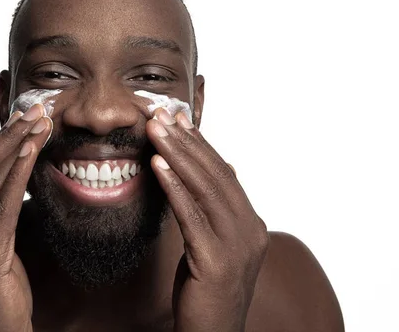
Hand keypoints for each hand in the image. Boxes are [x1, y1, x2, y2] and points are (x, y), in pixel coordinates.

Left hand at [147, 108, 268, 331]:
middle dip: (186, 142)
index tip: (178, 119)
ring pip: (205, 189)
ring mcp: (236, 246)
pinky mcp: (215, 261)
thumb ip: (214, 210)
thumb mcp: (214, 244)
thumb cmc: (207, 290)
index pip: (224, 173)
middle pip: (216, 174)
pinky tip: (157, 167)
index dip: (200, 144)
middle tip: (161, 115)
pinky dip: (174, 187)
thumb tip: (215, 171)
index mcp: (250, 223)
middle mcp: (250, 229)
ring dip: (178, 155)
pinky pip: (192, 216)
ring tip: (156, 131)